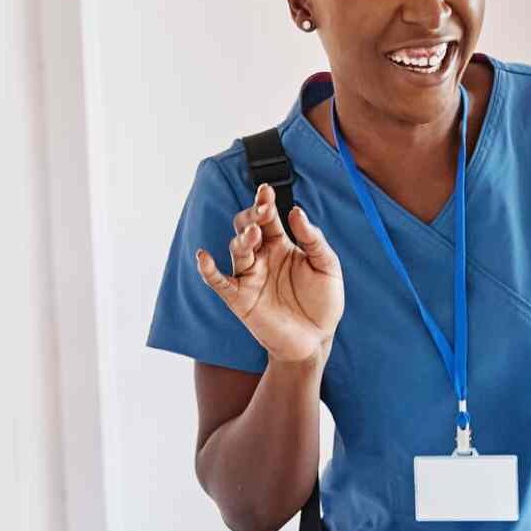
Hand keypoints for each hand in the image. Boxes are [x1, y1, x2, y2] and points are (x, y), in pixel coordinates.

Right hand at [195, 182, 344, 363]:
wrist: (316, 339)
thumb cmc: (322, 302)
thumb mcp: (327, 266)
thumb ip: (313, 239)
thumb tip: (296, 212)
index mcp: (281, 245)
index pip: (268, 218)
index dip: (265, 203)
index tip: (266, 190)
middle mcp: (262, 257)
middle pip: (246, 228)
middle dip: (251, 217)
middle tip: (262, 211)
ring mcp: (249, 277)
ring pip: (237, 251)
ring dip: (243, 240)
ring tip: (254, 233)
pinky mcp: (240, 299)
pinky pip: (219, 282)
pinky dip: (209, 270)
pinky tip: (204, 257)